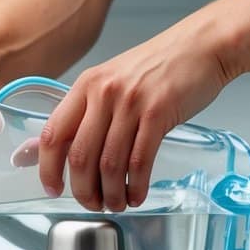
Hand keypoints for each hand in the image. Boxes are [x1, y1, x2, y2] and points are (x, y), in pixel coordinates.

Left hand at [38, 17, 236, 210]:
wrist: (201, 46)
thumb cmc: (158, 67)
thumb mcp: (112, 81)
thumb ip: (86, 112)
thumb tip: (59, 147)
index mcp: (86, 86)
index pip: (53, 134)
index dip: (48, 169)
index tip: (53, 189)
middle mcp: (103, 93)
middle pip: (80, 157)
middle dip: (83, 190)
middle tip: (91, 203)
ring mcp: (130, 103)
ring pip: (110, 164)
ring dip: (111, 193)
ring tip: (116, 203)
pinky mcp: (158, 114)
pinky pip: (139, 161)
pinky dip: (136, 186)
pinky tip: (136, 194)